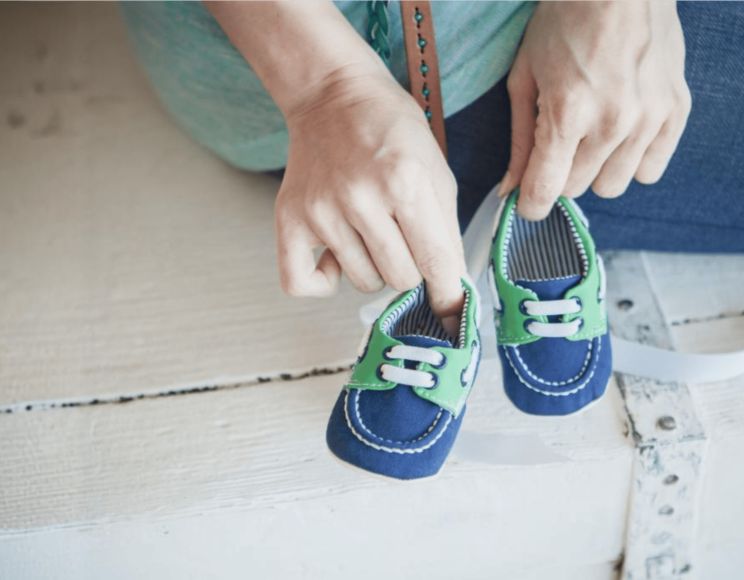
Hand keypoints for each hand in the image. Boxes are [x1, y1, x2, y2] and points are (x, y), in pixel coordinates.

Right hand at [277, 65, 464, 330]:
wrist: (333, 95)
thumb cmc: (392, 132)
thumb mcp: (436, 171)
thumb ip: (446, 231)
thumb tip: (452, 290)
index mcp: (404, 182)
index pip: (435, 262)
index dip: (449, 296)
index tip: (453, 320)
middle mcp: (360, 198)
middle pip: (400, 280)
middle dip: (411, 267)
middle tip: (403, 236)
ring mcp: (321, 211)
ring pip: (364, 282)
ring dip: (374, 266)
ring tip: (370, 227)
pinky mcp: (290, 219)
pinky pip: (303, 285)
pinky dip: (324, 282)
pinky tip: (335, 258)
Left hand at [500, 0, 690, 219]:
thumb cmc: (566, 19)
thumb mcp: (526, 75)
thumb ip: (521, 139)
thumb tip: (510, 189)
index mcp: (567, 112)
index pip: (545, 191)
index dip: (531, 203)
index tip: (528, 200)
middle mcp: (612, 123)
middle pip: (576, 188)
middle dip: (561, 171)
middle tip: (561, 134)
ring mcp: (648, 120)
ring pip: (613, 186)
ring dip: (597, 168)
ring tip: (593, 129)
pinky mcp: (675, 113)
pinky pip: (649, 170)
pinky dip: (632, 159)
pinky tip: (622, 131)